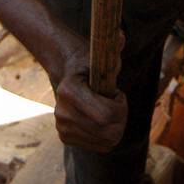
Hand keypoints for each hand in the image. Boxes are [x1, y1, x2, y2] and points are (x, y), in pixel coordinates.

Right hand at [48, 28, 127, 152]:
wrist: (68, 72)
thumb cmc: (90, 62)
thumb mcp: (102, 52)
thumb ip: (113, 45)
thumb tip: (120, 36)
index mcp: (69, 90)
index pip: (107, 116)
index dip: (121, 105)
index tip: (117, 92)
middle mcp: (61, 112)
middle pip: (109, 132)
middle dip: (121, 118)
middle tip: (117, 102)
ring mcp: (62, 127)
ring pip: (107, 141)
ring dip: (115, 126)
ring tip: (108, 108)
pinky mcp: (65, 137)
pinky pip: (100, 146)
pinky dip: (108, 135)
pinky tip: (102, 120)